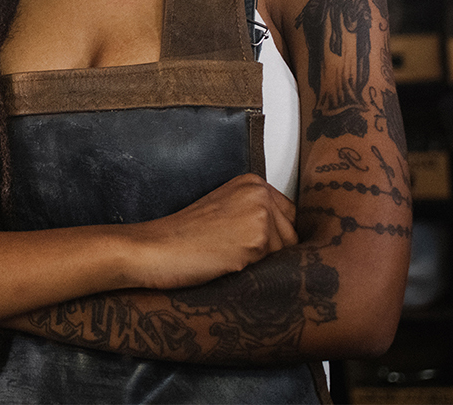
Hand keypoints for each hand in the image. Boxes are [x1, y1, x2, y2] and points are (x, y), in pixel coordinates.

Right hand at [130, 173, 297, 289]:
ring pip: (287, 252)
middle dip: (270, 250)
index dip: (271, 238)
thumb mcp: (225, 212)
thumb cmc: (184, 236)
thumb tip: (294, 241)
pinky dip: (255, 270)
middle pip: (292, 234)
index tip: (243, 242)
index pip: (288, 217)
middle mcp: (260, 191)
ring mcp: (261, 212)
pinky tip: (229, 260)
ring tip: (228, 254)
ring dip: (263, 262)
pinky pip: (276, 264)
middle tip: (232, 249)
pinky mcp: (259, 237)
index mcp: (251, 181)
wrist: (158, 247)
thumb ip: (255, 215)